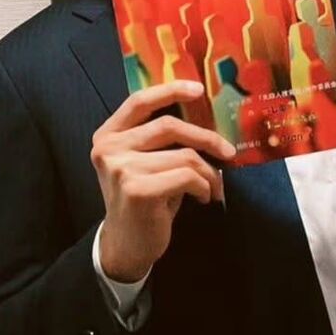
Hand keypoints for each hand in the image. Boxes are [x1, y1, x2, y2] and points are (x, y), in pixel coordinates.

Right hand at [92, 80, 235, 281]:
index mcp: (108, 135)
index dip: (170, 91)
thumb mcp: (144, 163)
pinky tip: (202, 198)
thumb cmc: (144, 200)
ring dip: (208, 173)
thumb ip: (159, 139)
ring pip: (184, 156)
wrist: (126, 245)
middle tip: (228, 151)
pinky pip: (187, 176)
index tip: (199, 89)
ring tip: (212, 186)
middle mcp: (109, 148)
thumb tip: (203, 116)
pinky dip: (204, 187)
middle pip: (168, 126)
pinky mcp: (137, 190)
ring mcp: (121, 169)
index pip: (139, 101)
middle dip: (205, 138)